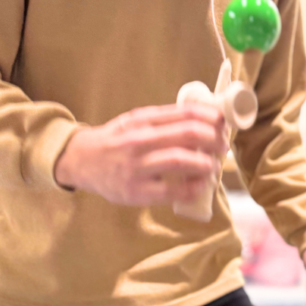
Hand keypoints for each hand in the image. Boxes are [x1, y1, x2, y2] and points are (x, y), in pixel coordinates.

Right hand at [55, 103, 229, 205]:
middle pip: (188, 134)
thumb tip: (206, 119)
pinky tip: (201, 185)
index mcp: (142, 120)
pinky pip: (172, 191)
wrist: (81, 161)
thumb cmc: (116, 141)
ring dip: (206, 163)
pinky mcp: (136, 192)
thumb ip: (166, 120)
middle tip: (222, 146)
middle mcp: (139, 140)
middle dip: (214, 140)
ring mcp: (137, 167)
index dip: (211, 118)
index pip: (185, 113)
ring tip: (213, 165)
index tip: (224, 124)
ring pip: (181, 160)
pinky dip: (193, 188)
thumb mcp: (136, 121)